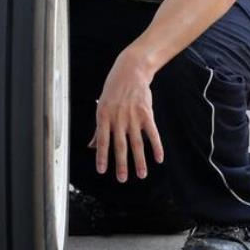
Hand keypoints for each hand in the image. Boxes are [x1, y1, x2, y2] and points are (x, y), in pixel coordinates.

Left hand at [88, 48, 164, 181]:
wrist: (130, 71)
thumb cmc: (114, 89)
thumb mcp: (101, 106)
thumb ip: (98, 128)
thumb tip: (91, 146)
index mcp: (104, 115)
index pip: (101, 140)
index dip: (102, 155)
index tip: (102, 170)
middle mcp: (118, 117)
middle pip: (120, 144)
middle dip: (121, 163)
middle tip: (122, 179)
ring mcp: (132, 116)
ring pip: (136, 142)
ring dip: (139, 160)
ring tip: (141, 174)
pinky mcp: (146, 113)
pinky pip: (152, 133)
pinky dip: (156, 146)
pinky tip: (158, 158)